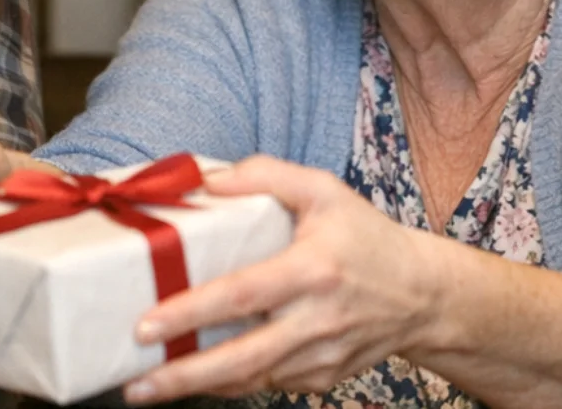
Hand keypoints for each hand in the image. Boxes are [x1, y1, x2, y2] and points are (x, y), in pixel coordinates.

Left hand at [123, 156, 439, 402]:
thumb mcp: (323, 190)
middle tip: (137, 385)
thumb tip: (204, 180)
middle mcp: (317, 321)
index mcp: (312, 270)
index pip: (241, 295)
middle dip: (184, 376)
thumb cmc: (366, 238)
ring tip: (148, 386)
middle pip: (242, 358)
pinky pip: (268, 385)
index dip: (191, 313)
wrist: (424, 295)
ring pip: (251, 380)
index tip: (147, 326)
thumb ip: (264, 175)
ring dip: (198, 387)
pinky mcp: (323, 379)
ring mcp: (321, 357)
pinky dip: (231, 383)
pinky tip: (197, 377)